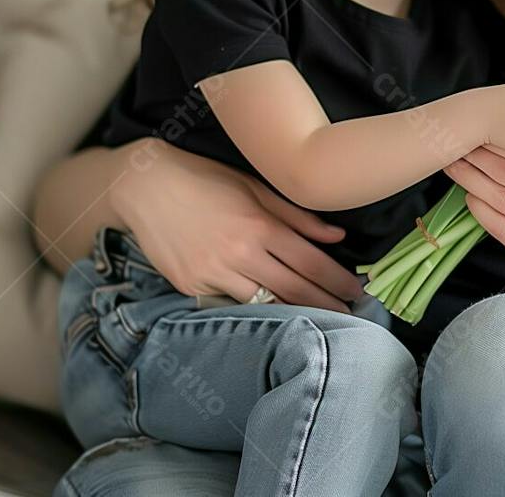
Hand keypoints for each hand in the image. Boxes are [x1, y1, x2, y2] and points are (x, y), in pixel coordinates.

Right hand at [110, 138, 365, 312]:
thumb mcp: (255, 188)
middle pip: (294, 290)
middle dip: (326, 305)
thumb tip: (337, 237)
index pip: (310, 262)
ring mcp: (212, 274)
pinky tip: (278, 320)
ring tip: (323, 325)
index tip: (358, 292)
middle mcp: (238, 253)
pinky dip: (256, 312)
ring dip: (296, 316)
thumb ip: (298, 216)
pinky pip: (231, 304)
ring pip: (265, 305)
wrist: (146, 186)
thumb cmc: (207, 180)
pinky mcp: (191, 287)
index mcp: (259, 225)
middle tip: (351, 319)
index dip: (337, 281)